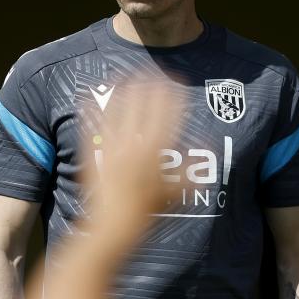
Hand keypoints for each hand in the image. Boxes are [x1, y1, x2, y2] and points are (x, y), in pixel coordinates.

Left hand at [79, 78, 181, 245]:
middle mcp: (134, 144)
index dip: (172, 93)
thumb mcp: (175, 193)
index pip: (167, 113)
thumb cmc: (147, 213)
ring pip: (116, 109)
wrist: (112, 228)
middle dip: (147, 83)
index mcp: (156, 152)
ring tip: (123, 73)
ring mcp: (111, 146)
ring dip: (120, 88)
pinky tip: (91, 95)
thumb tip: (207, 147)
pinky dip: (91, 108)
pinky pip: (91, 124)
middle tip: (150, 70)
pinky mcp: (91, 153)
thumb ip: (191, 169)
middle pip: (141, 103)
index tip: (175, 81)